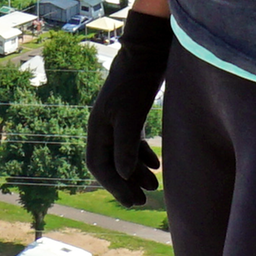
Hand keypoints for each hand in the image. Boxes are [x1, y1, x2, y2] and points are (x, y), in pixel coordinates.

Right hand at [83, 12, 172, 207]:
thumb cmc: (137, 82)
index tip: (131, 201)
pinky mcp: (131, 115)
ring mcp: (117, 121)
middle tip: (142, 202)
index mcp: (98, 128)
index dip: (114, 186)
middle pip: (110, 164)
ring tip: (154, 187)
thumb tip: (121, 176)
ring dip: (137, 173)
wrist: (146, 53)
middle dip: (125, 184)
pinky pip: (133, 143)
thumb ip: (126, 146)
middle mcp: (104, 127)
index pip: (99, 166)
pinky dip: (143, 156)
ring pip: (123, 155)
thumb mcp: (132, 115)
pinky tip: (157, 166)